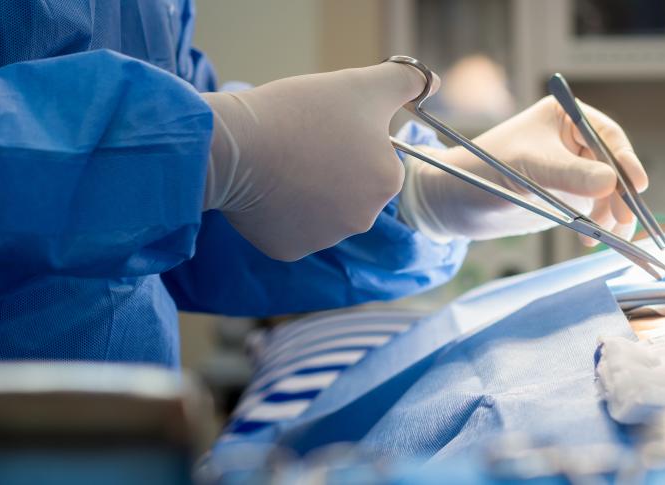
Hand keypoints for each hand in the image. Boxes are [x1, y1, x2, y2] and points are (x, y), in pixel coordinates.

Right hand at [201, 62, 435, 260]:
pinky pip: (290, 226)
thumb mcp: (362, 84)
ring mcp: (325, 239)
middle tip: (300, 141)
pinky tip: (265, 186)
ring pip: (320, 206)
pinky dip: (279, 208)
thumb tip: (432, 83)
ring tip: (279, 160)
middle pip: (349, 184)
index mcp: (387, 182)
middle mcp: (363, 220)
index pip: (374, 155)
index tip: (323, 124)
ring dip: (306, 187)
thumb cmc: (300, 113)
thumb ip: (406, 81)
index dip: (349, 134)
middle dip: (330, 165)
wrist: (232, 147)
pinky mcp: (289, 249)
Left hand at [400, 96, 647, 242]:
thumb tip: (613, 182)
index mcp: (565, 118)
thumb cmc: (483, 170)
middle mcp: (573, 142)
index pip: (607, 136)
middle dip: (622, 195)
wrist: (454, 201)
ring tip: (607, 235)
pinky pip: (595, 211)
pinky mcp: (568, 198)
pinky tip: (591, 241)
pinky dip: (599, 226)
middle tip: (624, 219)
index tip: (637, 185)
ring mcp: (573, 171)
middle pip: (614, 166)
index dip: (625, 160)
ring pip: (609, 193)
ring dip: (613, 215)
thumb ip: (570, 175)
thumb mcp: (529, 170)